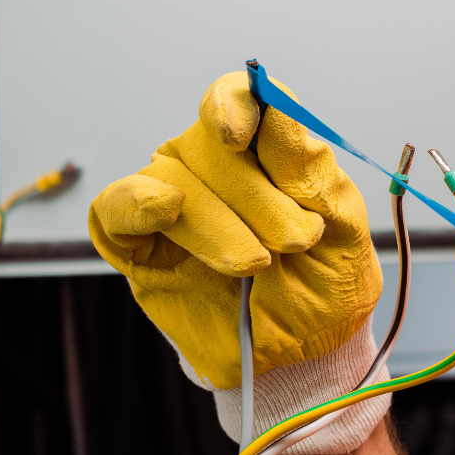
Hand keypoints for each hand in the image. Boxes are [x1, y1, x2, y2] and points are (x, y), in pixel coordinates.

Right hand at [89, 72, 386, 453]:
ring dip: (216, 223)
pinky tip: (165, 210)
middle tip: (295, 241)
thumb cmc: (323, 283)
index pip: (237, 100)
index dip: (235, 105)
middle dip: (255, 197)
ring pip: (169, 180)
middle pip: (205, 145)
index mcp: (258, 148)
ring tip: (257, 264)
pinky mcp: (137, 246)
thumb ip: (305, 165)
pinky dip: (135, 203)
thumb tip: (276, 104)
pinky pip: (115, 209)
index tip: (239, 134)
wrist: (305, 354)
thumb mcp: (339, 223)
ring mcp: (168, 203)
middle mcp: (207, 166)